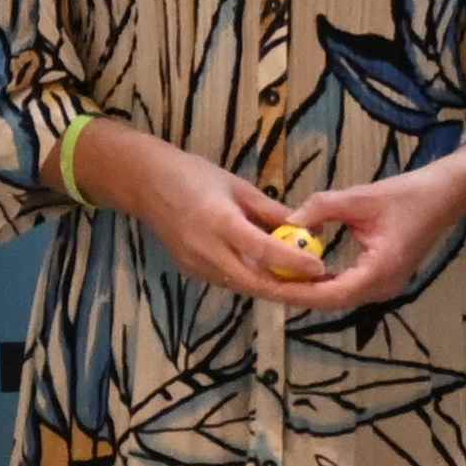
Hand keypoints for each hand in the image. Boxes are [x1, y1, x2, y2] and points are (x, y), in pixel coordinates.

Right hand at [81, 118, 325, 302]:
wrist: (145, 185)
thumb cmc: (193, 175)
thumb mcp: (237, 187)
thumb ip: (270, 211)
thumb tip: (305, 228)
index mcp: (220, 223)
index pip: (263, 251)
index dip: (294, 262)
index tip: (321, 266)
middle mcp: (208, 251)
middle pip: (256, 283)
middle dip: (290, 290)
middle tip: (320, 288)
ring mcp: (198, 266)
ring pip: (245, 286)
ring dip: (275, 288)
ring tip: (305, 283)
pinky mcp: (193, 272)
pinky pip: (231, 282)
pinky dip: (255, 281)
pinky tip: (274, 275)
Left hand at [280, 144, 465, 309]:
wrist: (444, 196)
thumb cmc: (407, 194)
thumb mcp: (360, 196)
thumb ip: (321, 208)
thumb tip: (287, 222)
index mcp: (380, 271)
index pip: (331, 293)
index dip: (298, 292)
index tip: (269, 285)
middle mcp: (383, 287)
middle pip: (332, 301)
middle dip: (298, 294)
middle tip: (264, 283)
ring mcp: (385, 286)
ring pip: (339, 297)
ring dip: (309, 289)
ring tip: (276, 278)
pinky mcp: (383, 279)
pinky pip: (348, 287)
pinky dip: (324, 281)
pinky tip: (302, 270)